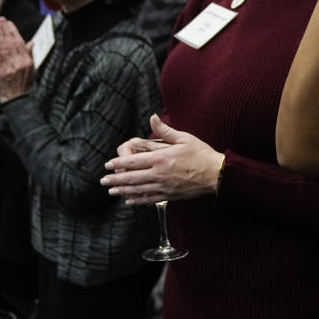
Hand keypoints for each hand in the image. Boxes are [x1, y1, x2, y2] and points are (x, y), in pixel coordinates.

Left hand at [0, 17, 34, 102]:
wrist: (16, 101)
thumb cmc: (23, 85)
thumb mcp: (31, 71)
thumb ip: (29, 56)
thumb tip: (31, 42)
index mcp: (28, 61)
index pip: (20, 42)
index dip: (14, 31)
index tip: (9, 23)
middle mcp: (20, 63)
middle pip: (12, 43)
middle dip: (6, 30)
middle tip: (1, 19)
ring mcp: (11, 67)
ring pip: (5, 48)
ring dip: (0, 35)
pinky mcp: (1, 72)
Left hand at [100, 115, 224, 204]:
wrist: (216, 174)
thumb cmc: (201, 154)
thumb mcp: (183, 138)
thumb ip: (165, 130)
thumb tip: (152, 117)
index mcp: (161, 158)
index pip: (134, 161)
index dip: (119, 163)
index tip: (108, 164)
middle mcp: (159, 174)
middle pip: (132, 177)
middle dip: (115, 179)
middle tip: (103, 181)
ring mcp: (164, 187)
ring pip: (138, 190)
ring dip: (123, 190)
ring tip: (112, 191)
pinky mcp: (169, 195)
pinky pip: (150, 199)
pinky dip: (138, 200)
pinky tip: (129, 200)